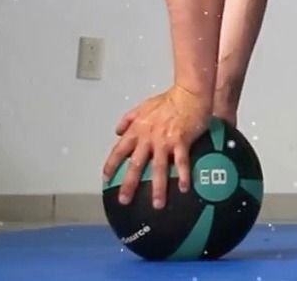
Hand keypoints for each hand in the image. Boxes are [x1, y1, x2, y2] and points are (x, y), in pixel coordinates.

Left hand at [102, 85, 211, 209]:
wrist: (190, 93)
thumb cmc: (169, 99)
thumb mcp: (144, 105)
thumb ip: (129, 118)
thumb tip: (117, 131)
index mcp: (138, 129)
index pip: (119, 150)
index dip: (111, 165)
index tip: (106, 178)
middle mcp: (148, 137)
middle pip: (136, 165)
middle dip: (129, 184)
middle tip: (125, 200)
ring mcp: (165, 141)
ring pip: (158, 168)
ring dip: (158, 187)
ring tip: (157, 204)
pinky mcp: (181, 141)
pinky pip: (182, 162)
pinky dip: (183, 175)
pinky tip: (184, 188)